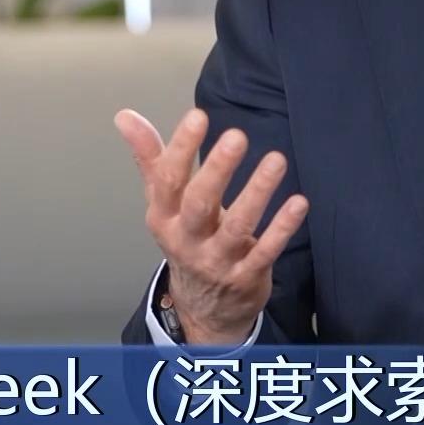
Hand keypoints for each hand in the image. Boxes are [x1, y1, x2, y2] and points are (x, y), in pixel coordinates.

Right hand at [116, 107, 308, 346]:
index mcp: (163, 216)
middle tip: (237, 136)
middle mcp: (186, 239)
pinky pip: (265, 251)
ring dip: (257, 193)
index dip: (181, 148)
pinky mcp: (245, 277)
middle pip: (198, 203)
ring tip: (276, 160)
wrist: (201, 308)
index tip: (198, 116)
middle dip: (217, 170)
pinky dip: (282, 228)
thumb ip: (150, 157)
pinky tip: (298, 202)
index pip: (168, 180)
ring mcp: (216, 261)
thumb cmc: (185, 239)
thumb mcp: (163, 203)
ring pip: (236, 227)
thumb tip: (125, 116)